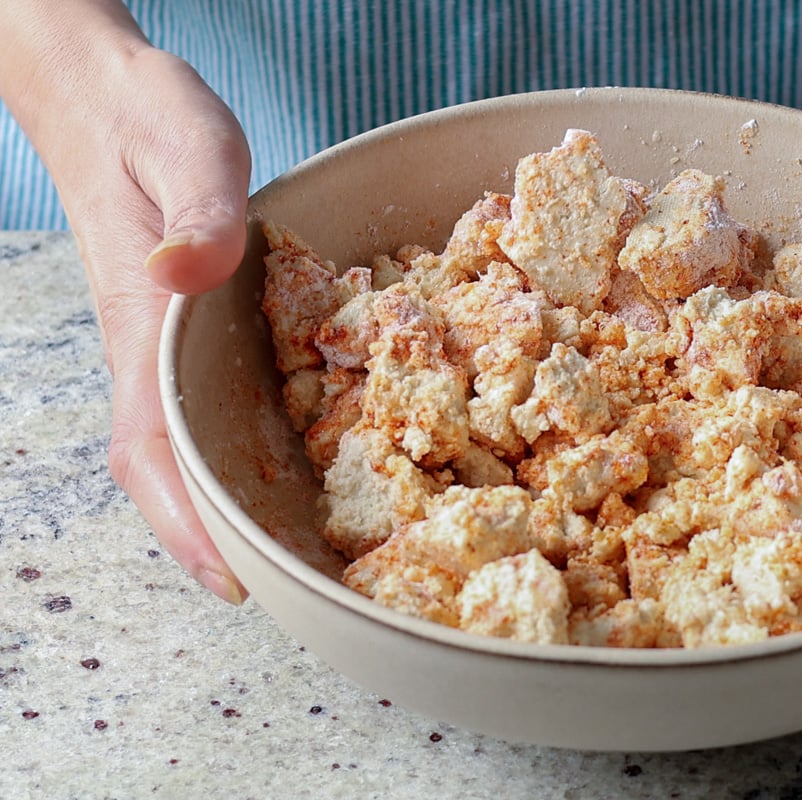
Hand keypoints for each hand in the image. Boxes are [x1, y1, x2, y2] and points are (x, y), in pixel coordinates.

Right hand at [1, 4, 250, 600]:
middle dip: (215, 539)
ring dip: (227, 507)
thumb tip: (189, 271)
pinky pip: (205, 412)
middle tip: (286, 594)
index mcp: (146, 324)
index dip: (187, 521)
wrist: (111, 101)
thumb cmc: (151, 122)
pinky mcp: (185, 332)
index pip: (152, 446)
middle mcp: (149, 353)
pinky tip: (282, 471)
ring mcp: (163, 348)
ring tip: (295, 559)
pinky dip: (236, 454)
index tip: (230, 583)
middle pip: (170, 470)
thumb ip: (197, 210)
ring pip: (187, 448)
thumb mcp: (190, 148)